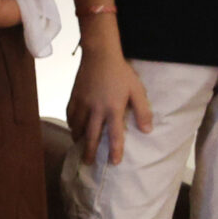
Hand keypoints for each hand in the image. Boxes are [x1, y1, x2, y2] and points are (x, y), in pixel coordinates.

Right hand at [69, 44, 153, 166]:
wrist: (100, 56)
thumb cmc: (121, 73)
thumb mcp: (137, 91)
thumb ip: (142, 111)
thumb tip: (147, 130)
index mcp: (113, 109)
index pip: (114, 135)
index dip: (114, 150)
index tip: (114, 162)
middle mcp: (96, 109)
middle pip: (92, 135)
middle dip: (90, 151)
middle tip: (88, 162)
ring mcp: (83, 103)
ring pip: (78, 126)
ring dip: (79, 138)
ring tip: (79, 146)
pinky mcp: (75, 96)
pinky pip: (70, 114)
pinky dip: (71, 123)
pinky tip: (73, 127)